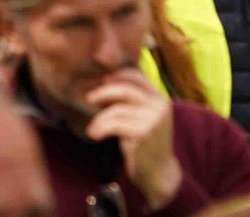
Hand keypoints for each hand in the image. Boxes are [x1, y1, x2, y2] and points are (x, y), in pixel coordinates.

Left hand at [84, 70, 180, 207]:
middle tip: (89, 99)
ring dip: (99, 119)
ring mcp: (153, 119)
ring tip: (92, 129)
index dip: (117, 75)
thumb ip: (132, 102)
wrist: (159, 173)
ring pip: (117, 109)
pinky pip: (114, 124)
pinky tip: (94, 135)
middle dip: (104, 92)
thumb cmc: (146, 145)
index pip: (137, 76)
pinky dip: (100, 128)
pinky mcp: (143, 133)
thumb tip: (105, 83)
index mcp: (160, 98)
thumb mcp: (143, 118)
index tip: (101, 81)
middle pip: (126, 89)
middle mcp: (159, 105)